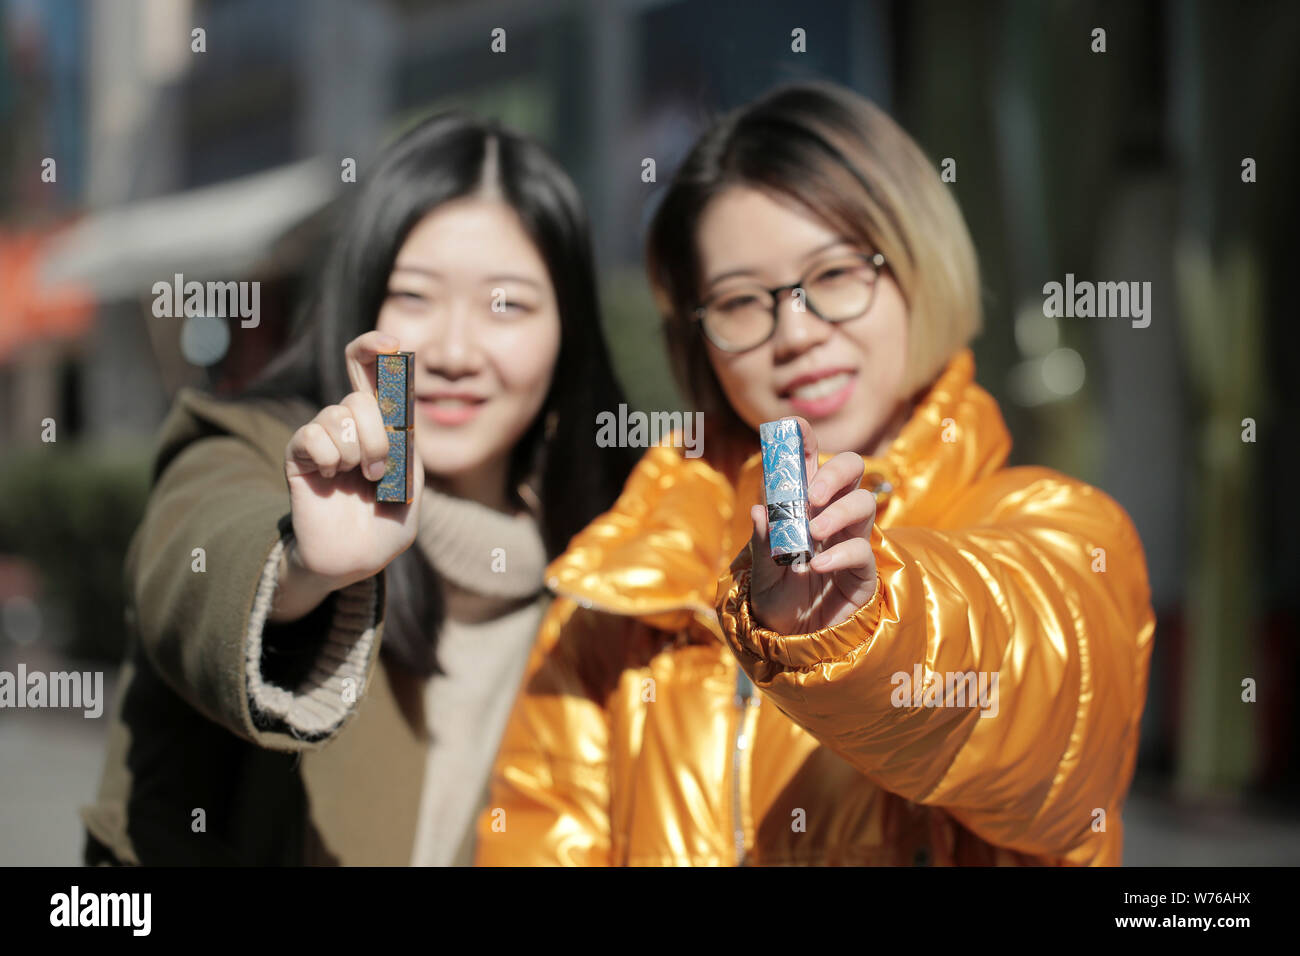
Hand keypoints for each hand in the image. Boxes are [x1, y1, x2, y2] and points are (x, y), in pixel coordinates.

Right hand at [276, 331, 423, 617]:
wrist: (354, 559)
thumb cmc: (387, 525)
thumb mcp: (410, 487)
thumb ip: (406, 450)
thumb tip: (392, 418)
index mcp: (386, 425)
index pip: (376, 372)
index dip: (376, 349)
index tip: (391, 344)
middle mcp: (354, 424)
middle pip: (359, 396)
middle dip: (377, 437)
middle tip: (379, 472)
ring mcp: (326, 437)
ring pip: (337, 414)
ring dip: (355, 452)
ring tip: (356, 479)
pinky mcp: (299, 454)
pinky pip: (311, 435)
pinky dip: (327, 458)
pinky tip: (329, 478)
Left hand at [740, 417, 877, 634]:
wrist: (796, 645)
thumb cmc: (778, 604)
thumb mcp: (761, 576)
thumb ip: (763, 545)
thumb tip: (760, 510)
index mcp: (803, 509)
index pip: (809, 465)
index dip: (805, 441)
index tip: (794, 427)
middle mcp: (831, 518)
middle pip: (852, 471)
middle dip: (834, 473)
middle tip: (811, 495)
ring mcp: (851, 541)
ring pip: (864, 503)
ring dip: (838, 512)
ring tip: (812, 533)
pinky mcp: (865, 572)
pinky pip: (862, 550)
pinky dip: (839, 554)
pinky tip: (816, 566)